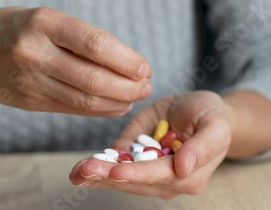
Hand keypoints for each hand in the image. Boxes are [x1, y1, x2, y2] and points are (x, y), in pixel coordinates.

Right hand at [0, 7, 151, 115]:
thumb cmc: (13, 27)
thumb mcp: (43, 17)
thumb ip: (78, 37)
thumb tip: (125, 62)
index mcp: (42, 23)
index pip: (95, 44)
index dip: (126, 60)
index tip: (144, 67)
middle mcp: (34, 53)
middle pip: (93, 78)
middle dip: (128, 86)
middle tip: (146, 85)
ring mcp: (29, 81)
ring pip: (84, 99)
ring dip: (117, 101)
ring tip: (134, 96)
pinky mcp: (28, 102)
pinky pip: (71, 109)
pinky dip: (98, 110)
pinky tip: (113, 106)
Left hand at [69, 91, 233, 197]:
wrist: (198, 111)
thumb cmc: (209, 116)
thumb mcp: (215, 124)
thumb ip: (203, 146)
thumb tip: (184, 168)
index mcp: (189, 175)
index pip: (158, 175)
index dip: (137, 174)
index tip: (116, 172)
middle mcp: (166, 181)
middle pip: (134, 180)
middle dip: (107, 176)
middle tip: (84, 171)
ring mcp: (147, 174)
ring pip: (120, 178)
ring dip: (96, 176)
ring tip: (76, 171)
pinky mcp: (133, 162)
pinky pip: (114, 166)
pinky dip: (97, 167)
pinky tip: (79, 168)